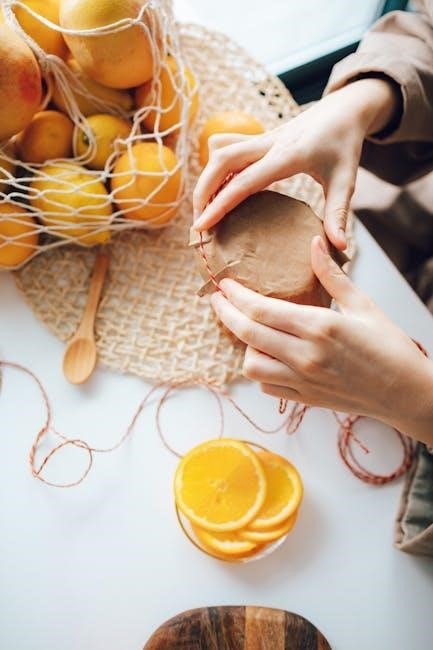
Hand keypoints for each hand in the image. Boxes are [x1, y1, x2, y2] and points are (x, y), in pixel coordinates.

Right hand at [194, 78, 398, 249]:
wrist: (345, 108)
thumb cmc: (346, 144)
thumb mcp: (346, 180)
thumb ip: (339, 214)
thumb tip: (339, 249)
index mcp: (287, 155)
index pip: (243, 181)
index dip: (219, 204)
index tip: (202, 226)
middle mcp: (268, 143)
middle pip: (220, 161)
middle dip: (202, 191)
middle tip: (198, 223)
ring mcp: (261, 138)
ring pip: (220, 152)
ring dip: (206, 179)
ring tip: (203, 210)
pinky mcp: (259, 139)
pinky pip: (228, 150)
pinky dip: (217, 171)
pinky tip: (218, 191)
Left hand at [210, 237, 432, 445]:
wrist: (407, 393)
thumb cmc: (390, 347)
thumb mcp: (363, 304)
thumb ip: (331, 275)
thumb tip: (314, 242)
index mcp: (320, 327)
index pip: (261, 310)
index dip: (235, 296)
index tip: (224, 284)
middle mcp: (306, 356)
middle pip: (247, 334)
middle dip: (225, 314)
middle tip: (217, 300)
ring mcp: (303, 381)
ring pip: (251, 365)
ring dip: (244, 346)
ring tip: (251, 330)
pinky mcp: (305, 399)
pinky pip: (266, 385)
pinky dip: (260, 369)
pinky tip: (268, 354)